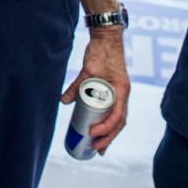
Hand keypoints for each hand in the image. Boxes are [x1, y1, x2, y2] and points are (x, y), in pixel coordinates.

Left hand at [61, 29, 129, 153]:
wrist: (107, 38)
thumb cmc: (101, 52)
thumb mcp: (87, 70)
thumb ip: (75, 85)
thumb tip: (63, 102)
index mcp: (121, 91)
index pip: (117, 116)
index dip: (105, 129)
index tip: (91, 134)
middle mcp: (124, 94)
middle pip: (119, 122)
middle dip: (108, 138)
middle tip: (96, 149)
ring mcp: (120, 93)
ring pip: (117, 119)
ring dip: (109, 134)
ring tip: (99, 147)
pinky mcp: (113, 91)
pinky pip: (113, 111)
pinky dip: (107, 123)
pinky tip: (99, 130)